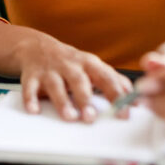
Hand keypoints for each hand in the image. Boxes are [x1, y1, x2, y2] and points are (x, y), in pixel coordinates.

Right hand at [11, 32, 132, 122]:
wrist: (36, 47)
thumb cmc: (70, 62)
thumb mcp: (93, 66)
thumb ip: (113, 80)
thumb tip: (135, 98)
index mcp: (89, 63)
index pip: (106, 78)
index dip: (116, 95)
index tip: (123, 112)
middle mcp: (70, 65)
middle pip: (79, 80)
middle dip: (85, 99)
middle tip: (91, 117)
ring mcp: (50, 70)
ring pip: (56, 85)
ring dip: (62, 101)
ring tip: (69, 117)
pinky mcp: (32, 75)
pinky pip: (30, 87)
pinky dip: (30, 99)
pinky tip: (34, 110)